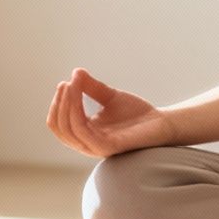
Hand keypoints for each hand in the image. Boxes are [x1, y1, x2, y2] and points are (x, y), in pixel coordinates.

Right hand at [46, 68, 177, 158]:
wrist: (161, 122)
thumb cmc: (137, 113)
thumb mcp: (110, 96)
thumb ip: (92, 87)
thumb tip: (75, 72)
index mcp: (85, 134)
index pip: (59, 124)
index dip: (57, 103)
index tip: (64, 83)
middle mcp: (87, 143)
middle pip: (59, 127)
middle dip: (59, 103)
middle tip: (66, 82)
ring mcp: (97, 147)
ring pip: (69, 129)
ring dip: (66, 104)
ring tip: (72, 85)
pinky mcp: (109, 146)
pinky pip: (84, 132)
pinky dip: (77, 111)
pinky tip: (80, 94)